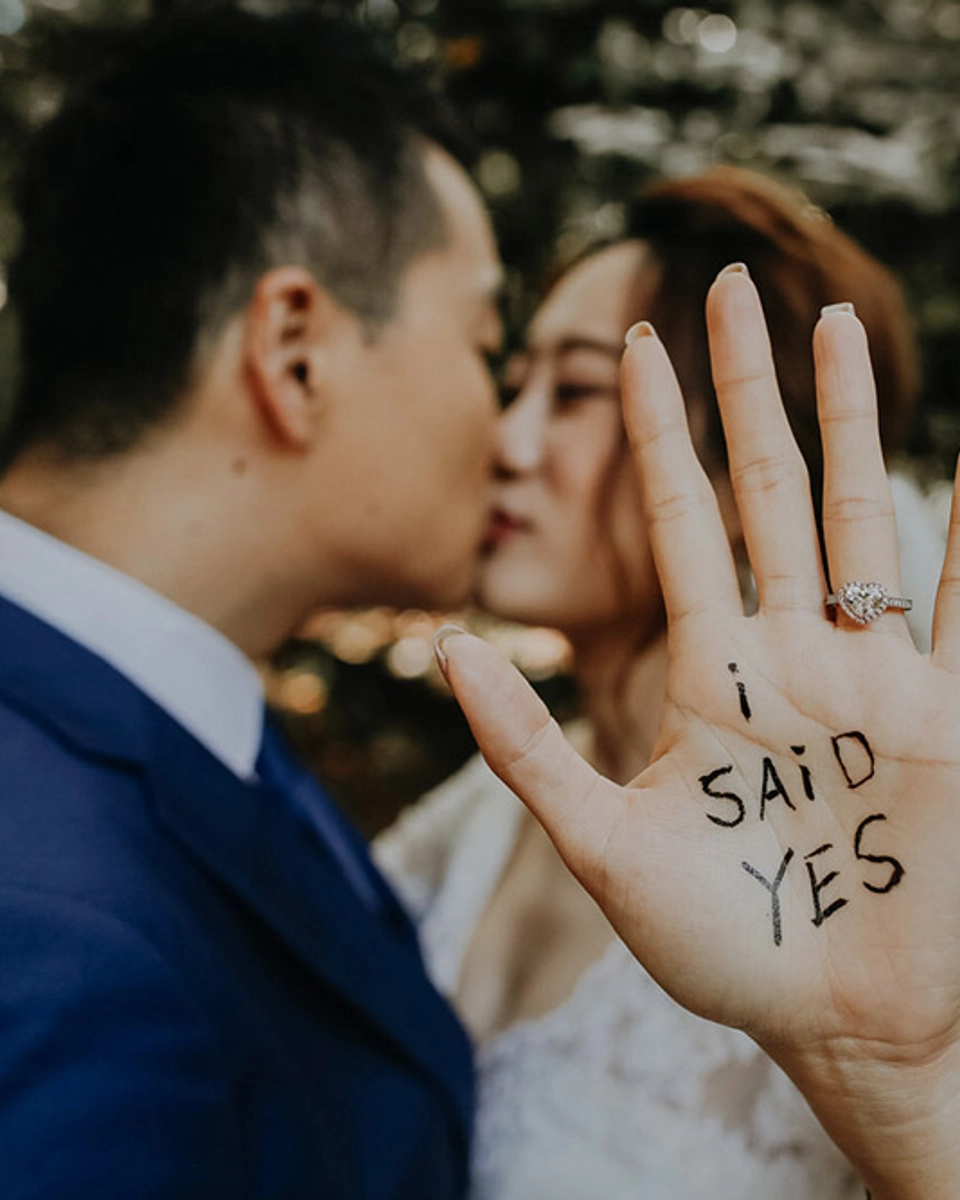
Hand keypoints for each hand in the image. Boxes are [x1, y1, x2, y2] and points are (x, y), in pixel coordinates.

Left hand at [439, 268, 959, 1197]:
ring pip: (861, 513)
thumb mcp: (605, 847)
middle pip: (768, 487)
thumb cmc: (725, 950)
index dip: (661, 431)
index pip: (680, 518)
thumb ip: (526, 747)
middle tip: (734, 284)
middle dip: (749, 388)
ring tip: (836, 325)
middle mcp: (791, 653)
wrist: (841, 1021)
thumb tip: (445, 650)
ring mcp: (873, 674)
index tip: (640, 341)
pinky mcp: (945, 714)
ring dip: (852, 418)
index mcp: (710, 672)